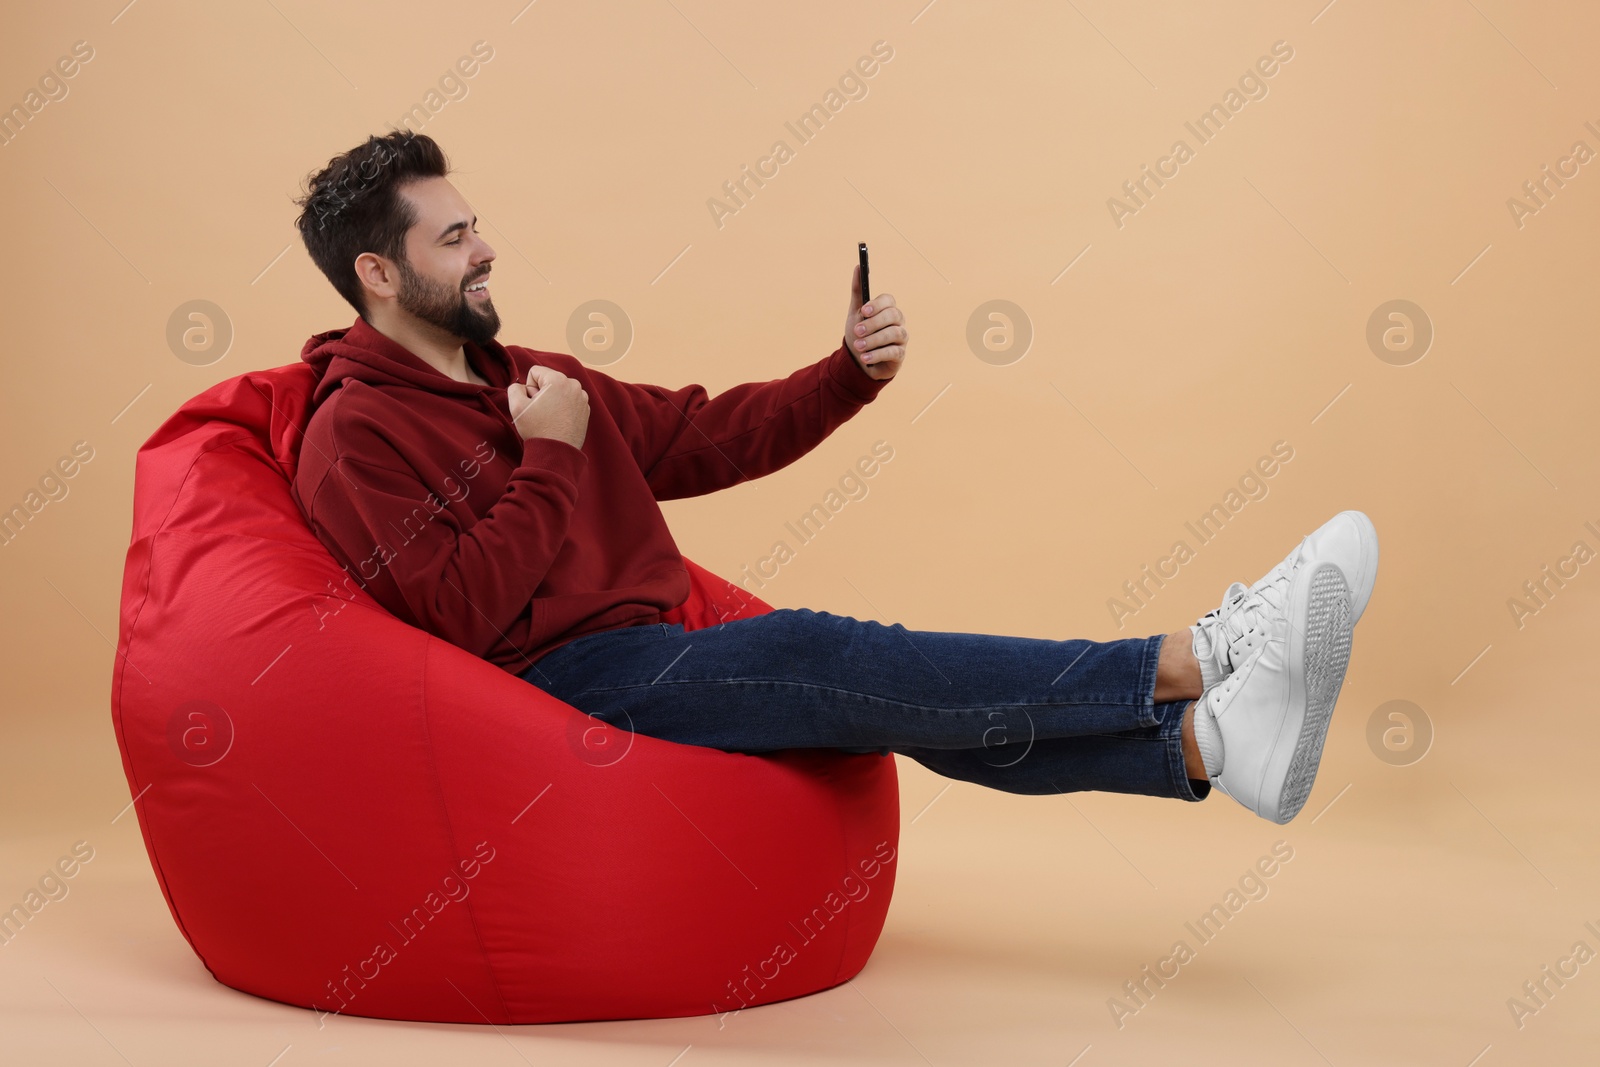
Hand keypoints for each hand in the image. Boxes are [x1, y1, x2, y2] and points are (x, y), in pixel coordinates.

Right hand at [508, 365, 589, 448]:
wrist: (556, 452)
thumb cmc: (537, 429)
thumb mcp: (516, 406)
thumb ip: (514, 388)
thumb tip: (522, 387)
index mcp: (558, 379)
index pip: (535, 372)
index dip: (529, 387)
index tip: (533, 403)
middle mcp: (574, 385)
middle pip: (549, 381)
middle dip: (542, 393)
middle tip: (541, 412)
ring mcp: (582, 397)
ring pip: (559, 391)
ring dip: (552, 401)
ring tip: (550, 418)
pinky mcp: (585, 409)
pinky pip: (569, 401)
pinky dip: (562, 408)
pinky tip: (559, 422)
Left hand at [844, 263, 906, 381]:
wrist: (859, 359)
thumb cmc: (860, 333)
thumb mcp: (855, 313)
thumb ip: (858, 290)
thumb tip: (858, 266)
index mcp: (887, 308)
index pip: (888, 300)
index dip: (877, 304)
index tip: (863, 310)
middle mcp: (898, 321)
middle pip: (893, 315)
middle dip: (874, 323)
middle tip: (857, 330)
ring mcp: (901, 338)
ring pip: (894, 333)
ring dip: (874, 340)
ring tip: (859, 346)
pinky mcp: (900, 355)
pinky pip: (893, 352)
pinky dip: (877, 354)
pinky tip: (865, 358)